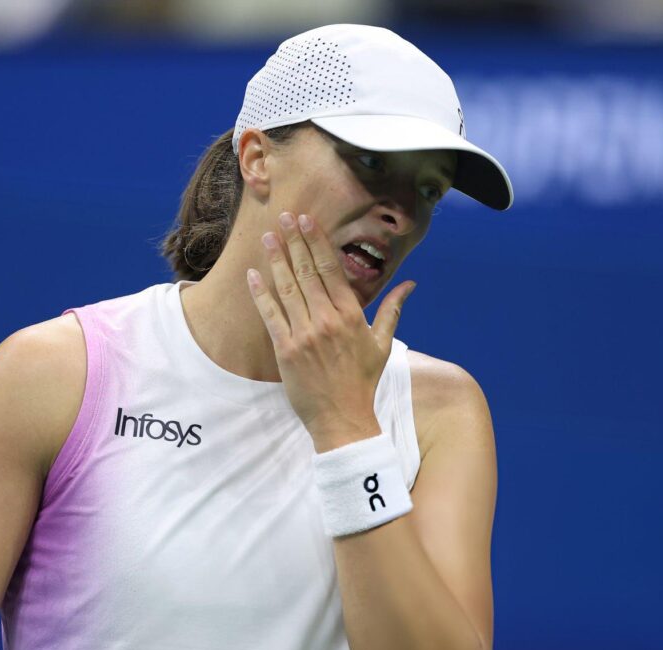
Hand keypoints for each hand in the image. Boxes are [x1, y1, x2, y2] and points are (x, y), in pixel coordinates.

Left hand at [246, 211, 415, 452]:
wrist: (343, 419)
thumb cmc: (363, 382)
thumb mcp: (382, 344)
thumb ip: (392, 309)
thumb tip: (410, 284)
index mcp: (351, 315)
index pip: (331, 269)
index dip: (317, 242)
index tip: (307, 221)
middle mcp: (327, 320)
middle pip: (307, 272)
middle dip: (294, 242)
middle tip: (283, 217)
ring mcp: (305, 334)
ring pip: (288, 289)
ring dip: (276, 260)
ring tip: (267, 237)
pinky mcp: (285, 350)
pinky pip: (270, 315)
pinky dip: (260, 294)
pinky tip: (253, 275)